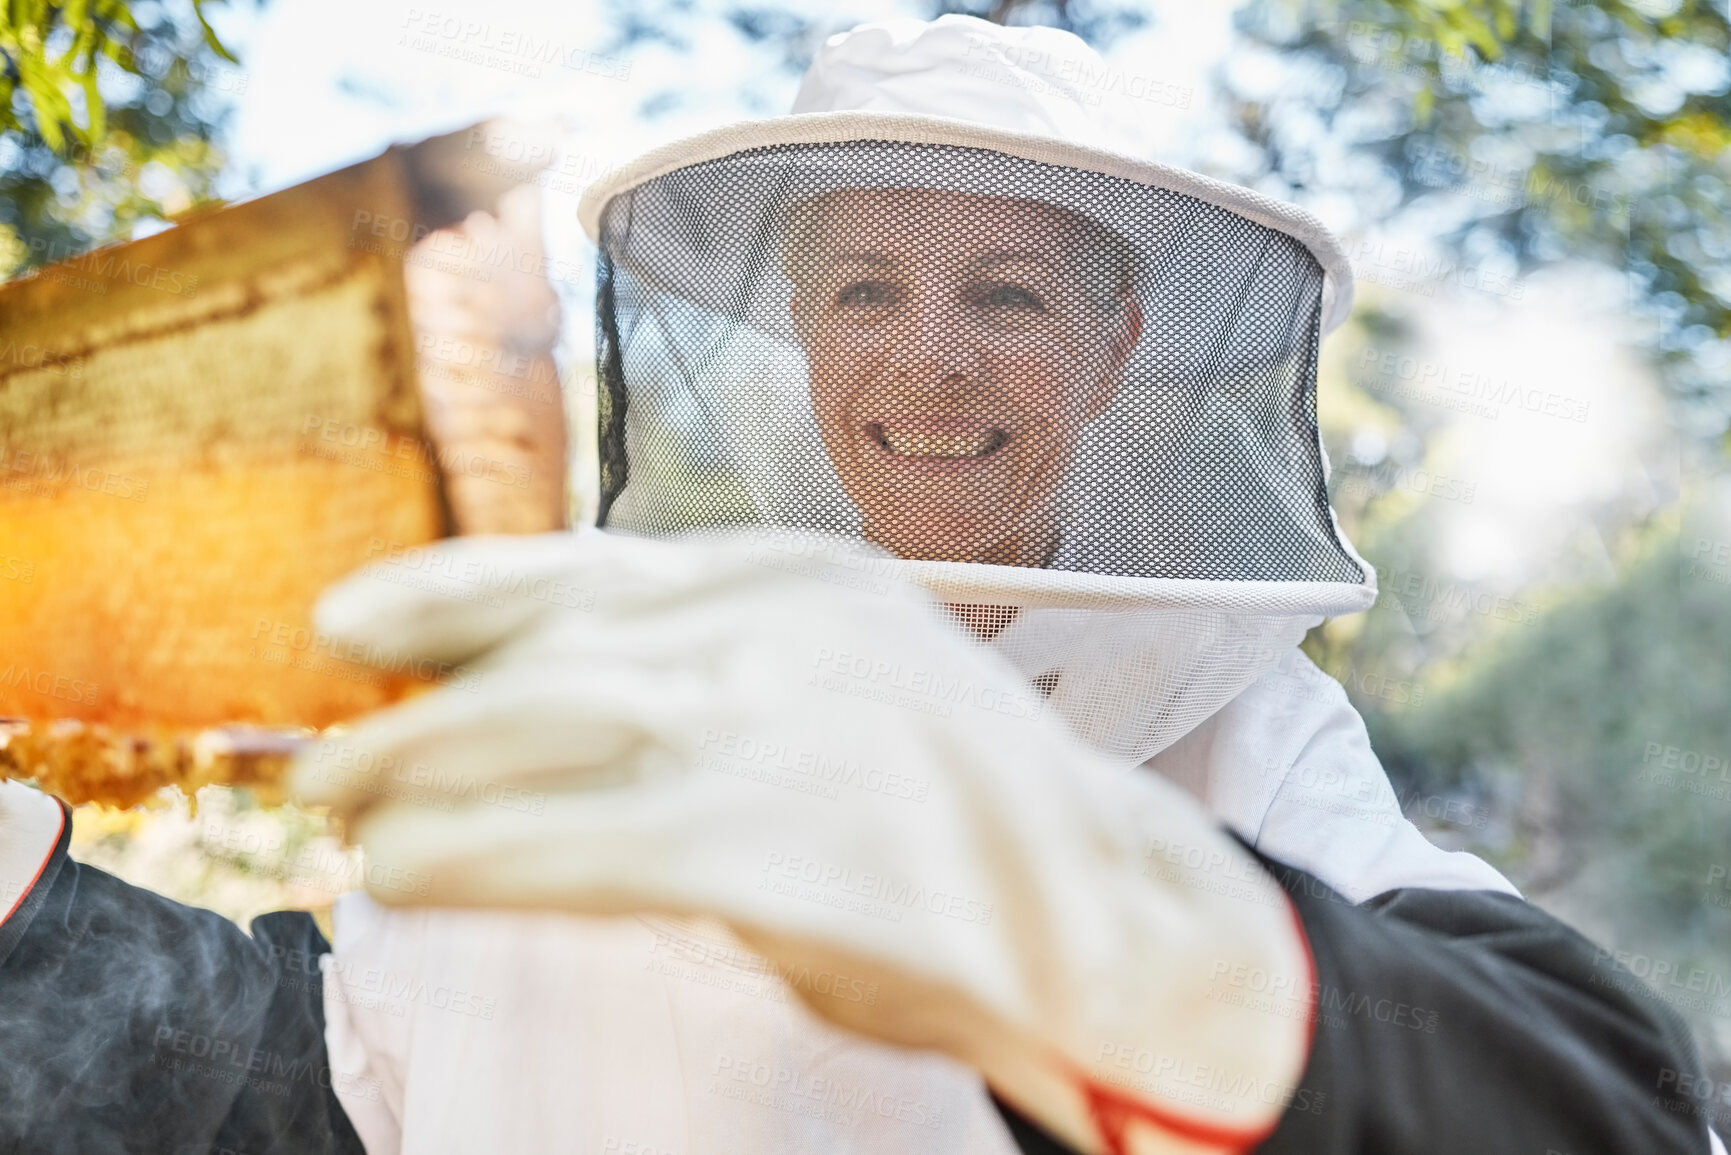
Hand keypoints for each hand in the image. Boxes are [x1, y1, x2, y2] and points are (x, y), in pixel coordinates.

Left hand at [292, 530, 1312, 1154]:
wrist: (1116, 911)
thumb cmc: (964, 805)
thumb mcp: (843, 680)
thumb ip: (710, 670)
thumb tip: (535, 700)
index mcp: (793, 576)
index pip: (582, 563)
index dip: (449, 590)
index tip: (351, 623)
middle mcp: (778, 625)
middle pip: (542, 654)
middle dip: (417, 714)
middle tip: (331, 768)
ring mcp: (779, 724)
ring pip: (537, 730)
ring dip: (419, 779)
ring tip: (355, 830)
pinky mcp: (775, 843)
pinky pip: (576, 843)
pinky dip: (476, 856)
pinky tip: (413, 877)